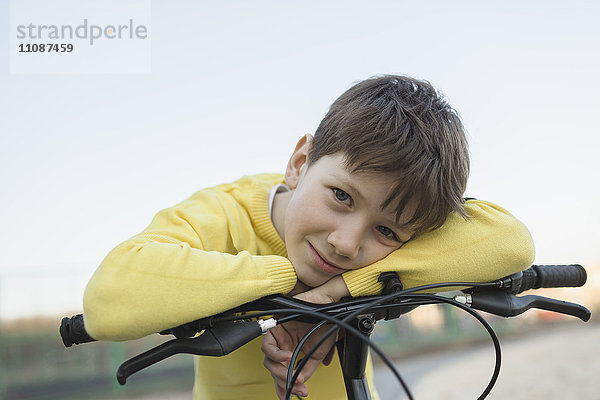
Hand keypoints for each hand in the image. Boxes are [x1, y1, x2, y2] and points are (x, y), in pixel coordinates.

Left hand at [262, 276, 349, 398]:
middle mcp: (282, 344)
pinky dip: (276, 355)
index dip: (283, 385)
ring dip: (281, 372)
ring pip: (269, 361)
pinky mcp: (274, 328)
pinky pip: (267, 346)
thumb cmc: (324, 325)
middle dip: (285, 381)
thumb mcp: (317, 354)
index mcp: (291, 350)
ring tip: (294, 375)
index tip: (288, 395)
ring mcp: (277, 337)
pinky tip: (288, 357)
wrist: (328, 310)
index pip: (282, 371)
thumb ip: (307, 368)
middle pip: (274, 369)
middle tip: (298, 387)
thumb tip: (300, 381)